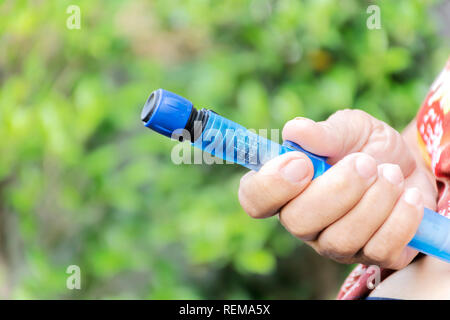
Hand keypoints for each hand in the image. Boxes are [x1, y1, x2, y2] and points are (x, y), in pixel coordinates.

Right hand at [238, 110, 436, 268]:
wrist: (409, 166)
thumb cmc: (367, 145)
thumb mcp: (348, 128)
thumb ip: (322, 132)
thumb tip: (294, 131)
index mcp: (286, 187)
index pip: (254, 199)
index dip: (271, 186)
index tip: (302, 162)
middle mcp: (303, 220)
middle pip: (297, 223)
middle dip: (337, 190)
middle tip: (365, 162)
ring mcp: (334, 243)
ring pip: (339, 240)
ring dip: (373, 202)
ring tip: (391, 174)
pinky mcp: (370, 256)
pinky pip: (379, 250)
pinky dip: (399, 219)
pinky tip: (408, 196)